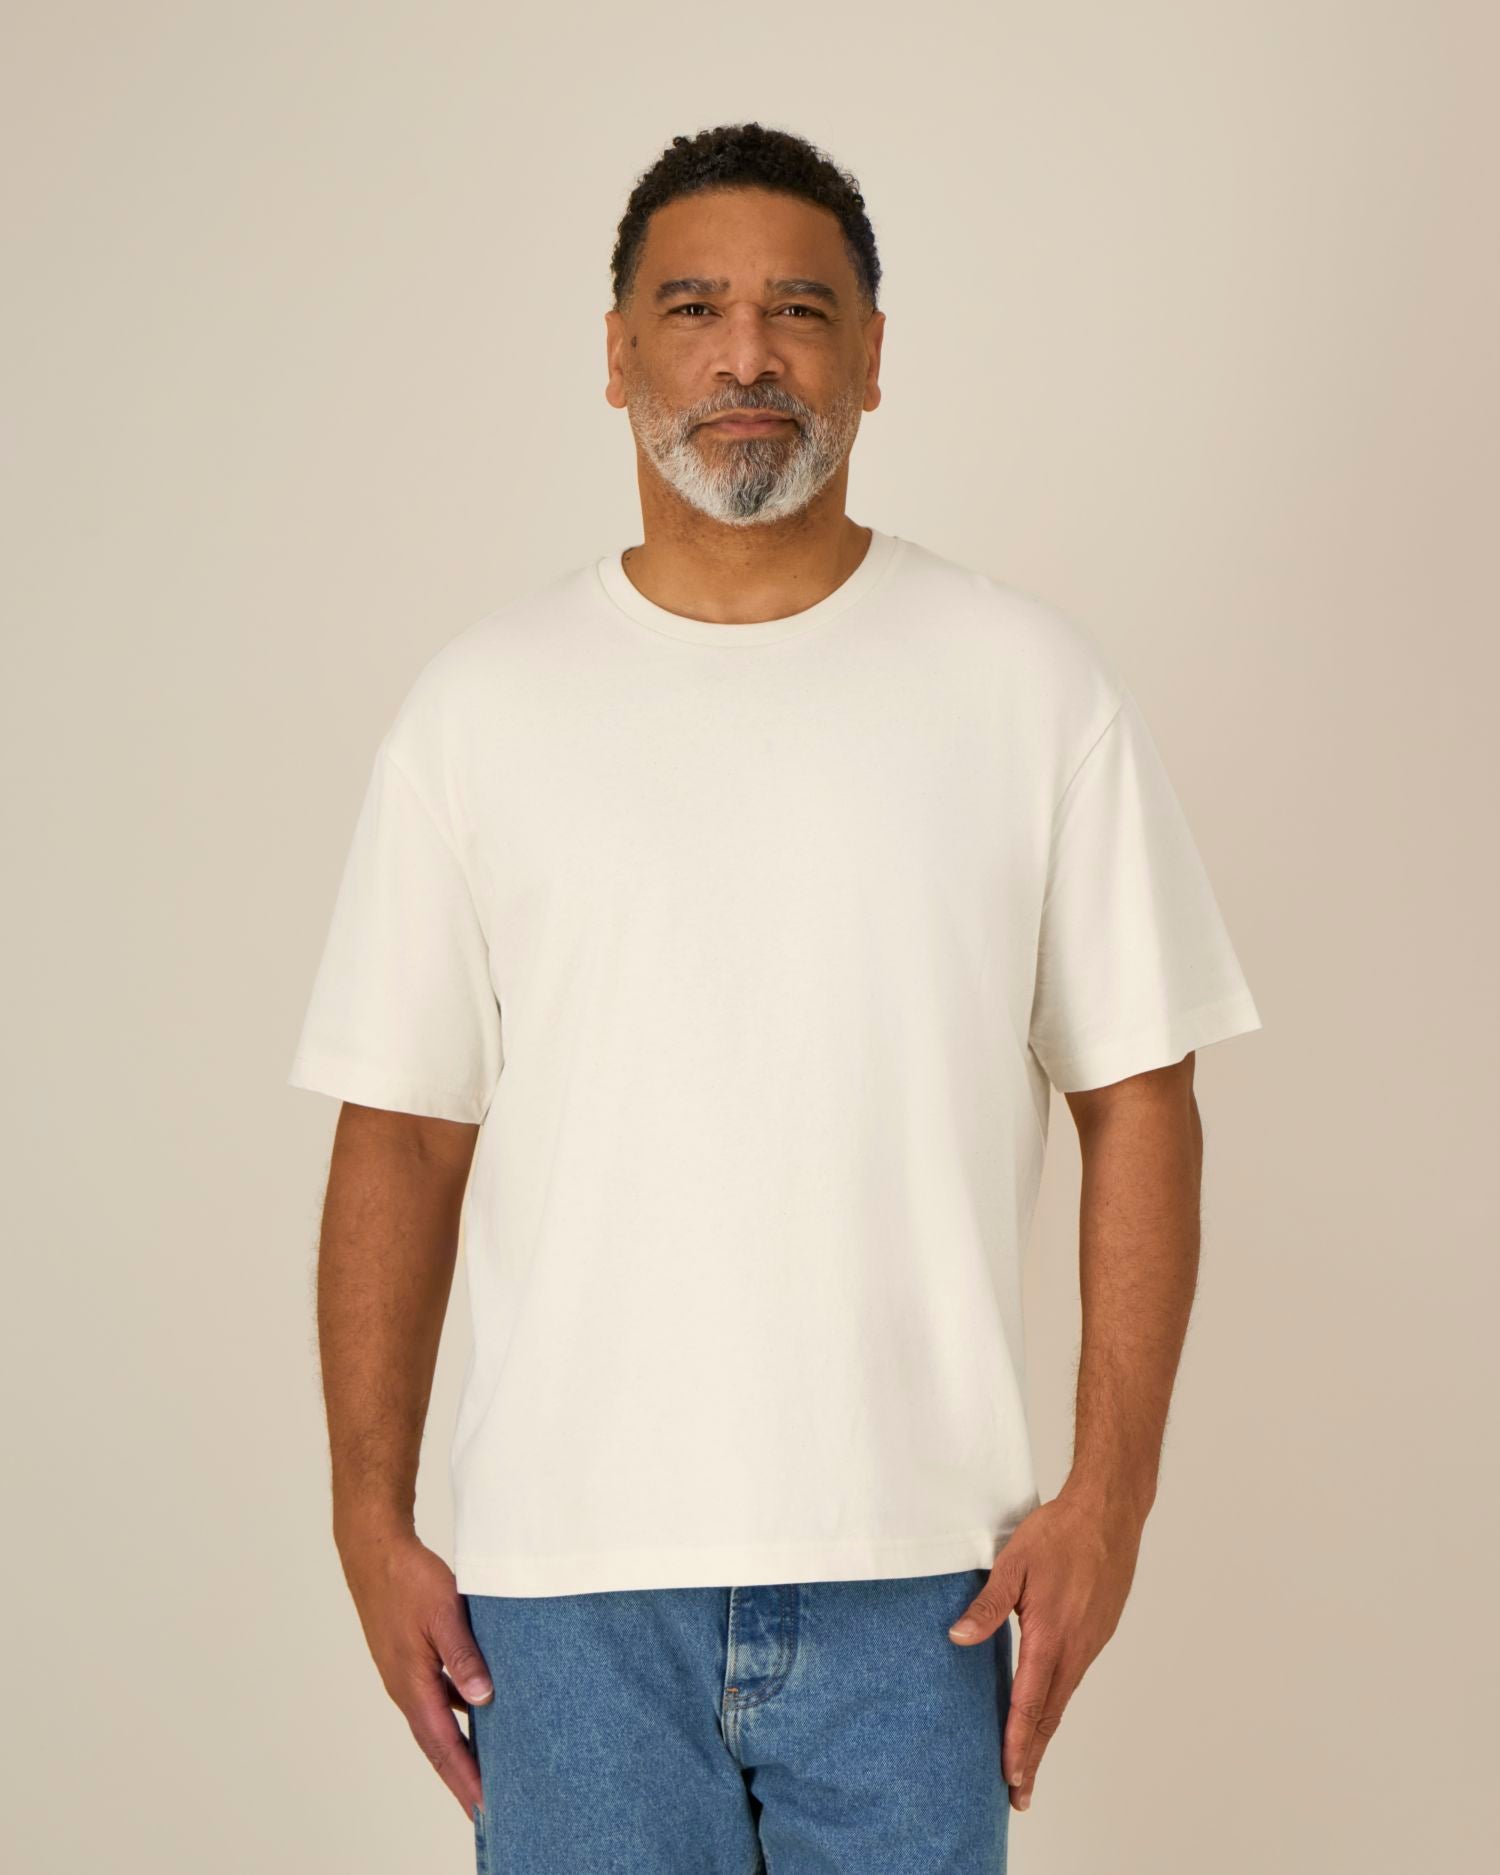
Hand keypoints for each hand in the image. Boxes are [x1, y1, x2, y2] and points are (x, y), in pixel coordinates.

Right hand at [337, 1524, 493, 1817]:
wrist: (373, 1551)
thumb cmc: (407, 1579)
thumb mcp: (444, 1614)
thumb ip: (464, 1656)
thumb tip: (483, 1700)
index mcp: (413, 1684)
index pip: (444, 1745)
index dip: (465, 1777)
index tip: (485, 1807)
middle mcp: (406, 1688)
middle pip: (437, 1744)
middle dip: (461, 1777)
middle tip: (485, 1809)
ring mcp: (405, 1674)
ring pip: (436, 1722)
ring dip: (458, 1749)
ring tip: (486, 1770)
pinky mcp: (408, 1659)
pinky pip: (435, 1698)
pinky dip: (455, 1716)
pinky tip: (478, 1712)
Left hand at [946, 1492, 1144, 1813]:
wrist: (1109, 1514)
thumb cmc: (1059, 1533)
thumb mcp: (1012, 1563)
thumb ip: (987, 1606)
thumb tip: (958, 1638)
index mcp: (1050, 1636)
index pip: (1031, 1705)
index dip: (1019, 1744)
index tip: (1011, 1778)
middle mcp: (1075, 1648)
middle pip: (1051, 1715)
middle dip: (1034, 1756)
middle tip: (1019, 1793)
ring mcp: (1090, 1642)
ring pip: (1063, 1698)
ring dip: (1045, 1732)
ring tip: (1029, 1759)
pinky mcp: (1098, 1632)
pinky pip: (1073, 1677)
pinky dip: (1057, 1702)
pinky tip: (1046, 1705)